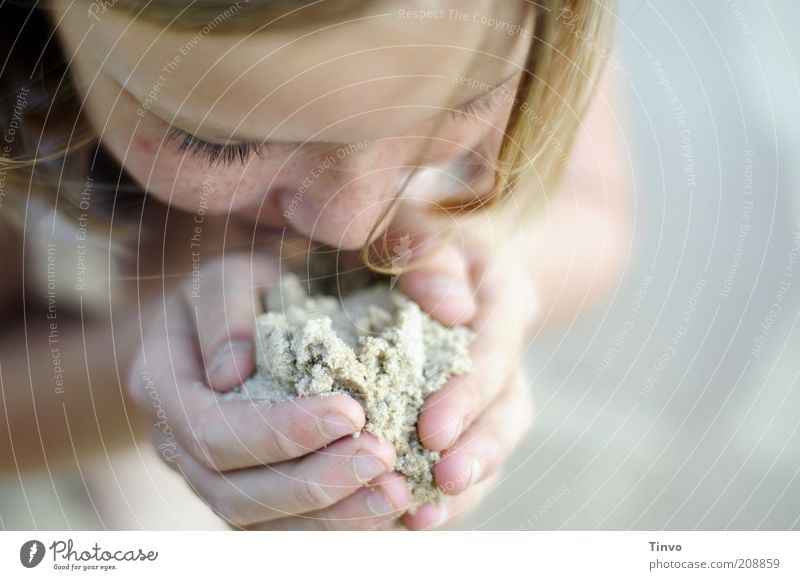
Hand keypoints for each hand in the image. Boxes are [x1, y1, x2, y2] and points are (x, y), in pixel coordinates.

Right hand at [128, 252, 409, 529]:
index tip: (350, 412)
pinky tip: (383, 507)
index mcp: (161, 384)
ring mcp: (206, 476)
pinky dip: (333, 524)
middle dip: (313, 482)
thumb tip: (230, 372)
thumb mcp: (229, 274)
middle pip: (233, 493)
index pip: (211, 430)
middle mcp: (175, 443)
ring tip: (395, 492)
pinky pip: (281, 526)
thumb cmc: (233, 291)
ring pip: (258, 522)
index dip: (278, 432)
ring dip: (330, 516)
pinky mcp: (243, 490)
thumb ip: (225, 306)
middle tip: (382, 458)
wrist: (220, 322)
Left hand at [391, 212, 538, 528]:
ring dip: (467, 481)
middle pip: (510, 404)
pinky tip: (413, 514)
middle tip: (442, 480)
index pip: (497, 345)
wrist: (413, 256)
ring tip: (426, 515)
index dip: (470, 391)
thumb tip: (453, 307)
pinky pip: (469, 453)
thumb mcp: (408, 222)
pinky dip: (446, 488)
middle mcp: (506, 344)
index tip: (433, 430)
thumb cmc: (403, 235)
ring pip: (495, 439)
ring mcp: (494, 382)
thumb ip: (424, 247)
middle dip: (480, 447)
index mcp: (502, 293)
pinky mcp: (471, 410)